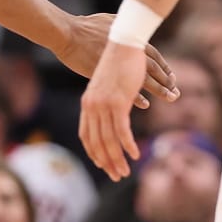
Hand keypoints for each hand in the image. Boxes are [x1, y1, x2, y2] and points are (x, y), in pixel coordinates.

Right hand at [57, 14, 177, 109]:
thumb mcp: (110, 21)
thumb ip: (123, 27)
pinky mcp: (106, 75)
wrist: (69, 34)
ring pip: (144, 79)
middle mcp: (128, 52)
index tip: (171, 77)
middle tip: (175, 92)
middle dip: (166, 81)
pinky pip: (124, 88)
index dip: (164, 67)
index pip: (154, 56)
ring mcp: (118, 64)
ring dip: (159, 90)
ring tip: (170, 98)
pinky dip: (136, 97)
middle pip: (153, 68)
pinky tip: (146, 104)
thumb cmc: (87, 26)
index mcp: (130, 40)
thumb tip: (130, 26)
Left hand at [79, 41, 155, 180]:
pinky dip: (128, 145)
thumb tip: (119, 114)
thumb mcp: (111, 86)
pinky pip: (121, 131)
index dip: (94, 153)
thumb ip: (110, 102)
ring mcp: (103, 105)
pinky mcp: (117, 102)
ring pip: (109, 140)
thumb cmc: (120, 63)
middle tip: (117, 176)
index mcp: (88, 104)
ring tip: (126, 172)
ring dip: (118, 159)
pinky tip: (135, 155)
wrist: (123, 45)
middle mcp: (92, 107)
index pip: (86, 136)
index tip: (104, 165)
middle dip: (107, 162)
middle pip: (97, 143)